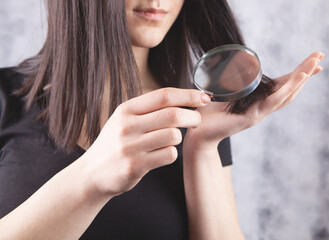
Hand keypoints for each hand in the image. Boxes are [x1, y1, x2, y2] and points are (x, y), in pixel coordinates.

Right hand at [78, 88, 210, 196]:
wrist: (92, 173)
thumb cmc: (115, 143)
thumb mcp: (124, 120)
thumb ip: (149, 109)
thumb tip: (184, 99)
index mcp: (126, 109)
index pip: (163, 95)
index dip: (188, 95)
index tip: (204, 97)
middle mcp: (127, 126)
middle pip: (173, 115)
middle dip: (192, 116)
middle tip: (196, 120)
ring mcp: (131, 146)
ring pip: (173, 136)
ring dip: (179, 138)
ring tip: (170, 140)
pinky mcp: (136, 166)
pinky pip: (169, 155)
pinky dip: (171, 154)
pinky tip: (161, 154)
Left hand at [185, 52, 323, 146]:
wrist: (197, 134)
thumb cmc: (207, 115)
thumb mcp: (223, 94)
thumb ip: (232, 84)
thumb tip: (232, 67)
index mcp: (258, 101)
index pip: (282, 85)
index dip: (298, 74)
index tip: (313, 61)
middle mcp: (263, 108)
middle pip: (290, 88)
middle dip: (306, 72)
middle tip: (321, 56)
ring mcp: (260, 113)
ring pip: (286, 94)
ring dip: (302, 78)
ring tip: (315, 64)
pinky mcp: (253, 117)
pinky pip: (274, 101)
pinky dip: (287, 89)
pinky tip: (298, 78)